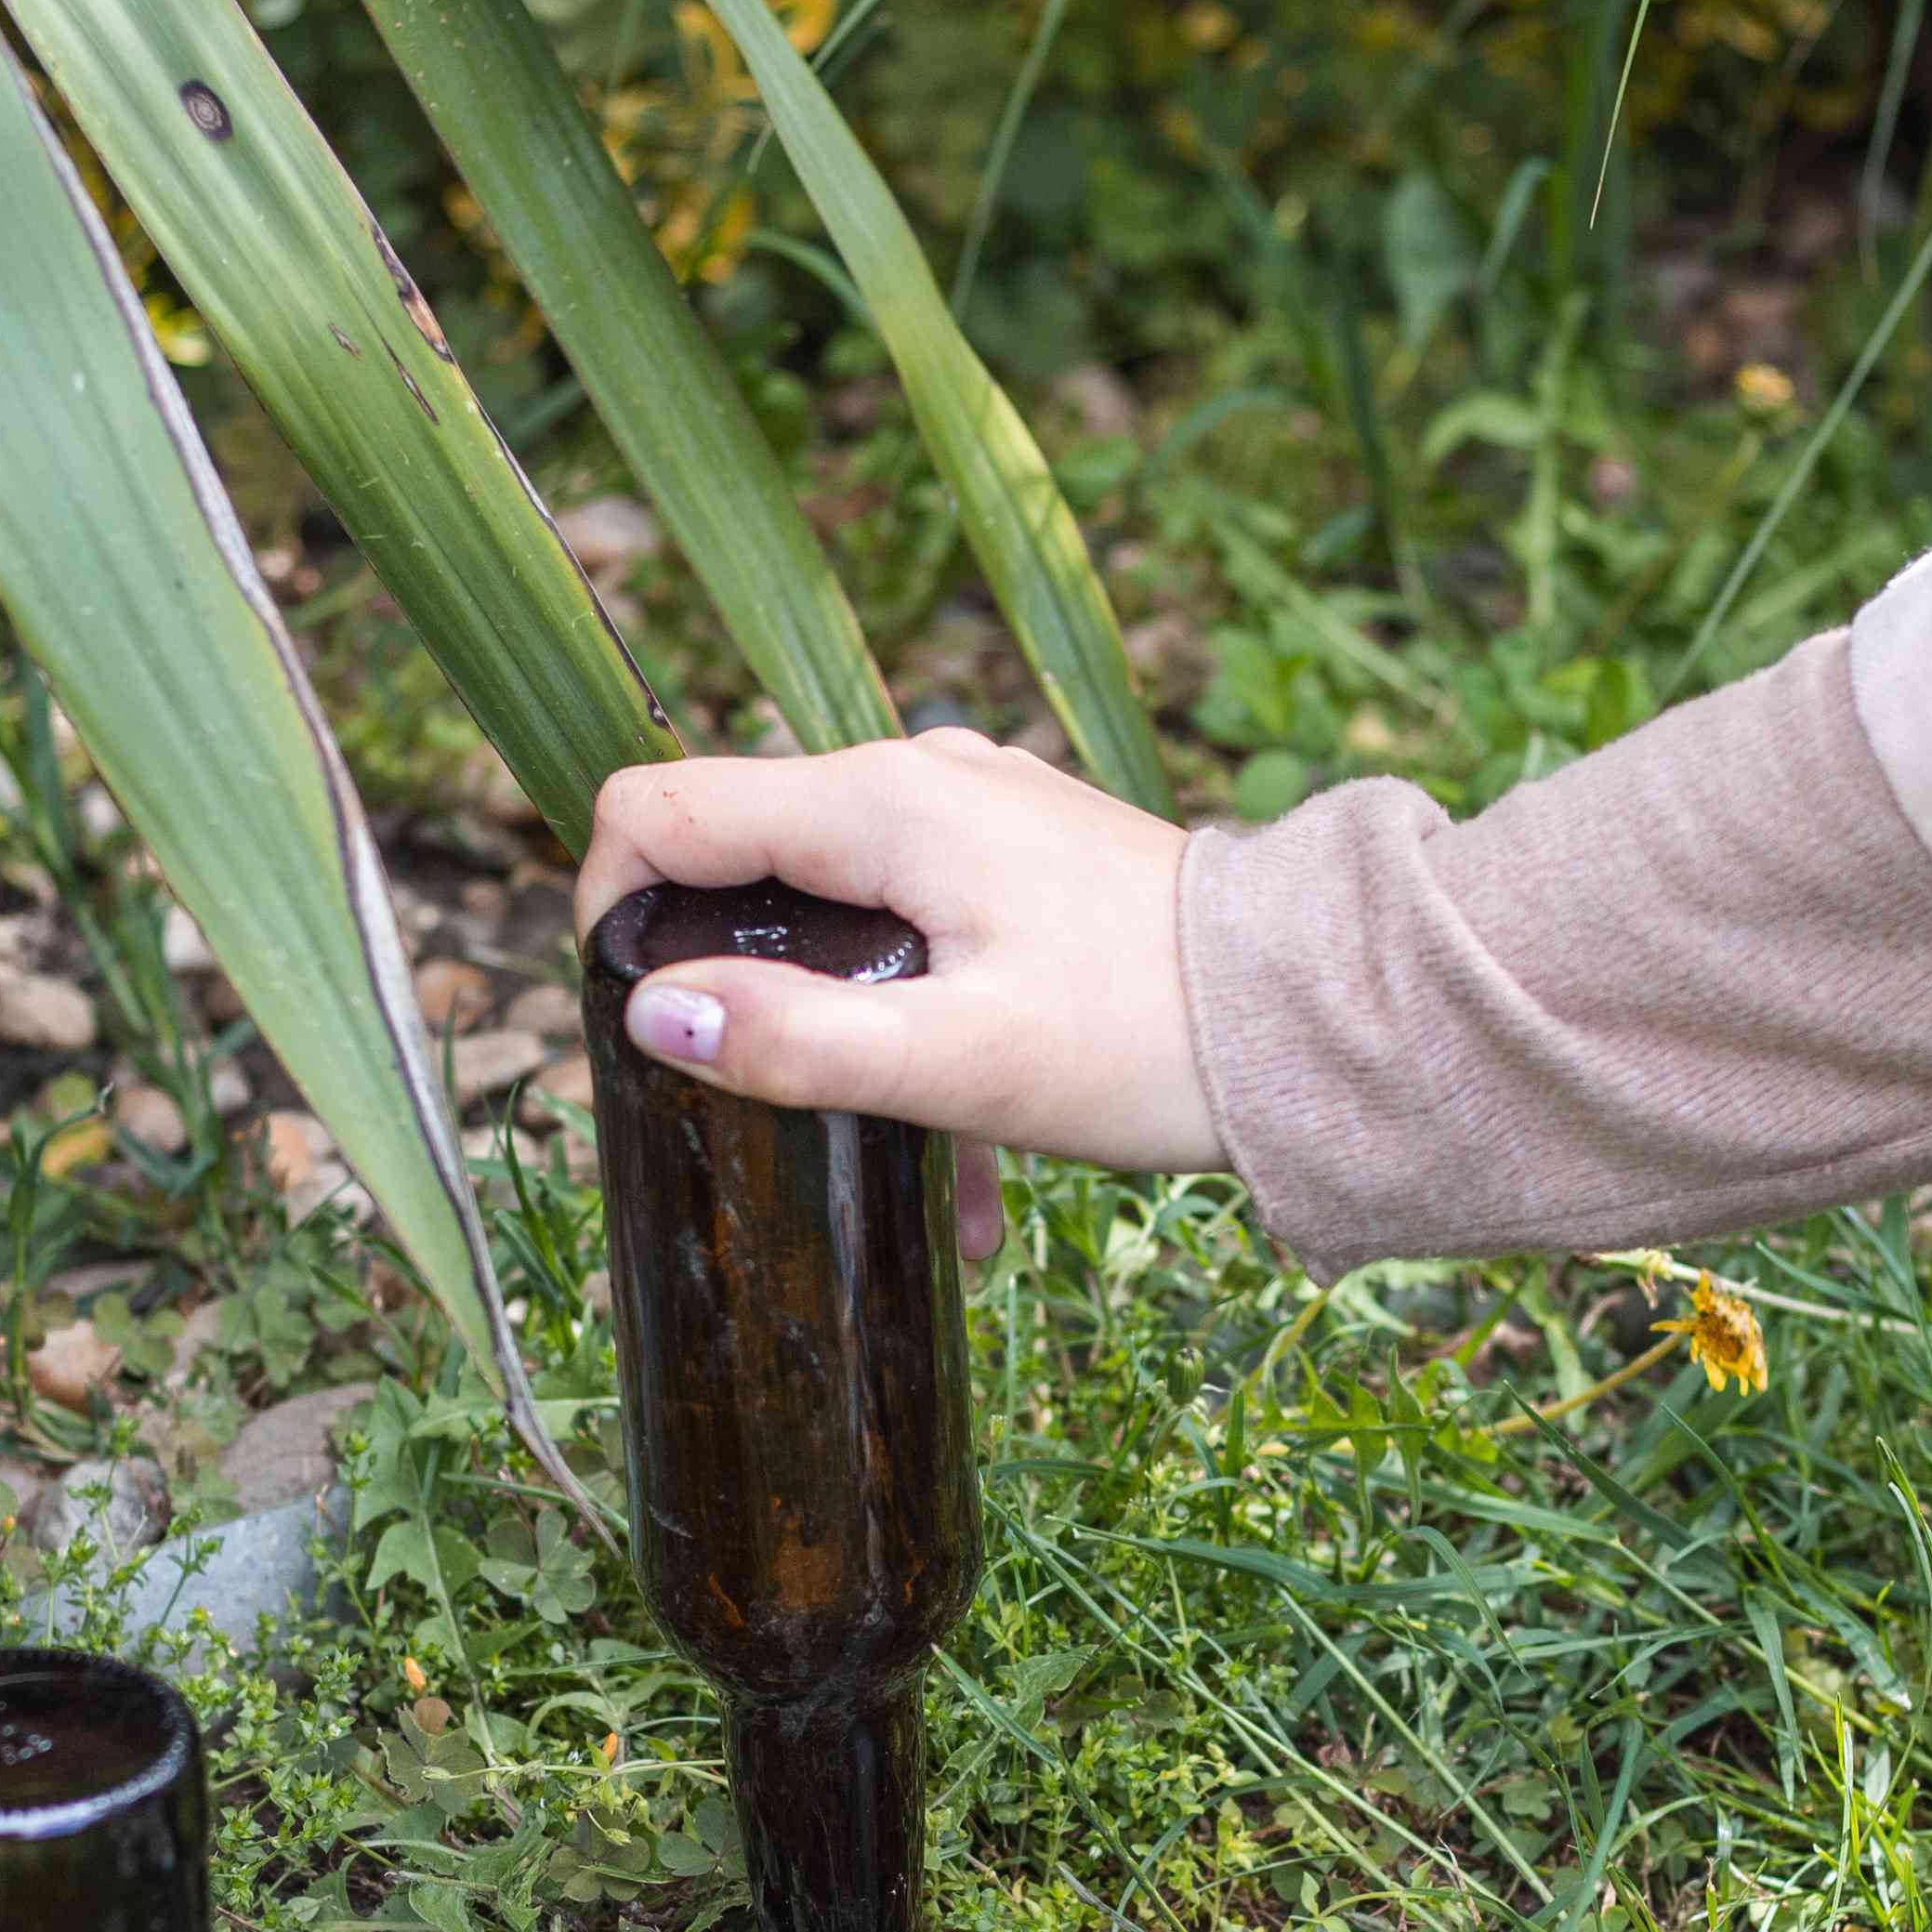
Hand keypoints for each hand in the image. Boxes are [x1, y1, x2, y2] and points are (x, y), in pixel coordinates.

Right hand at [577, 735, 1214, 1258]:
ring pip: (830, 905)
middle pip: (739, 855)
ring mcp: (971, 808)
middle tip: (752, 1111)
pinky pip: (912, 924)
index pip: (661, 808)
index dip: (609, 907)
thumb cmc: (1150, 1038)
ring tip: (884, 1155)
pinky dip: (910, 1021)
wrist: (1321, 1018)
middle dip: (725, 985)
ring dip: (832, 1026)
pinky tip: (968, 1147)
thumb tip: (654, 1019)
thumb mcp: (959, 1062)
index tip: (633, 1026)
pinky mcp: (1016, 855)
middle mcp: (916, 775)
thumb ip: (798, 1041)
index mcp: (880, 801)